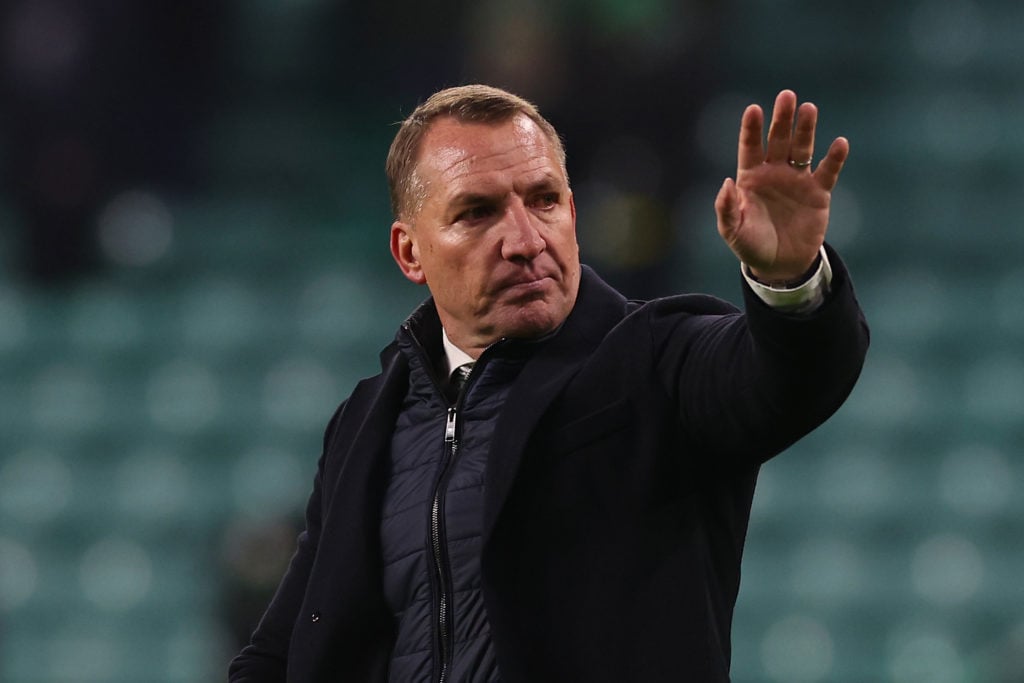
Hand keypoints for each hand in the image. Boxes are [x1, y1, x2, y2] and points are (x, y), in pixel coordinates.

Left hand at [714, 90, 848, 283]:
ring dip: (806, 129)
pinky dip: (834, 158)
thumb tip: (727, 183)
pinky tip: (839, 143)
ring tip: (809, 109)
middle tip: (787, 96)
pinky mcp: (818, 193)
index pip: (750, 147)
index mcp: (751, 177)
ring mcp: (797, 180)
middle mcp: (774, 172)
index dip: (752, 128)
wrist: (780, 265)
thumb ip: (726, 208)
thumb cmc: (751, 245)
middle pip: (778, 140)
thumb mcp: (732, 231)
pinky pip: (827, 171)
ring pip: (802, 148)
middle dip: (782, 119)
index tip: (754, 109)